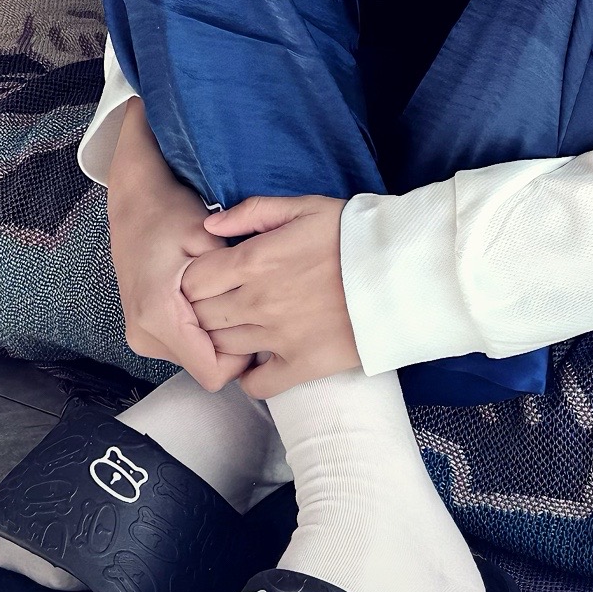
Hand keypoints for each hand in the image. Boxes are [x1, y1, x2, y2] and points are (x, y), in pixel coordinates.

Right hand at [106, 99, 253, 391]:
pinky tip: (209, 299)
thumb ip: (230, 276)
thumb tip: (260, 311)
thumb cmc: (170, 214)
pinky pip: (185, 347)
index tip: (255, 324)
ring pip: (196, 359)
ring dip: (216, 336)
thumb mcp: (208, 237)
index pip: (212, 372)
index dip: (241, 358)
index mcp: (159, 314)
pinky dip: (202, 331)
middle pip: (206, 368)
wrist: (135, 203)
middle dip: (231, 344)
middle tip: (244, 304)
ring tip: (224, 296)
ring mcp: (141, 336)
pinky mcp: (144, 332)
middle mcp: (145, 334)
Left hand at [181, 195, 360, 396]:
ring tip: (238, 327)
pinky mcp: (300, 365)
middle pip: (201, 316)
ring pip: (223, 348)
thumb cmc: (352, 234)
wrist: (400, 270)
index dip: (192, 279)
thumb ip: (252, 212)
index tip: (206, 278)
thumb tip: (210, 226)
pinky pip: (256, 385)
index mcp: (253, 260)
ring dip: (223, 339)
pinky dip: (249, 376)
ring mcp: (277, 338)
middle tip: (219, 302)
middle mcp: (257, 302)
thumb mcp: (304, 206)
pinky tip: (258, 359)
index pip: (192, 281)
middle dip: (201, 310)